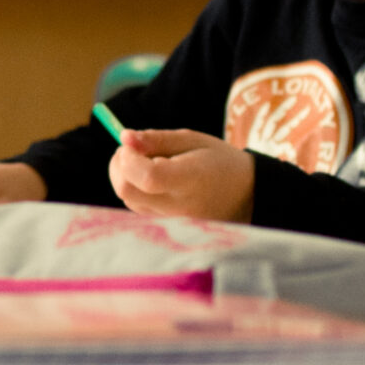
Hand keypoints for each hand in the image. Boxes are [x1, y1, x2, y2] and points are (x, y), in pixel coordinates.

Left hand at [110, 128, 254, 221]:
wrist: (245, 196)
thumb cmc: (219, 161)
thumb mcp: (193, 140)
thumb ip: (157, 139)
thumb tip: (124, 137)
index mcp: (191, 180)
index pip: (148, 177)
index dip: (129, 159)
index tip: (131, 144)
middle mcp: (179, 206)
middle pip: (128, 191)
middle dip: (119, 166)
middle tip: (132, 149)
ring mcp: (172, 221)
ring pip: (128, 199)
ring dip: (125, 177)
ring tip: (147, 162)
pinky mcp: (166, 227)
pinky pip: (137, 208)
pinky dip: (134, 189)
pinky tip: (151, 178)